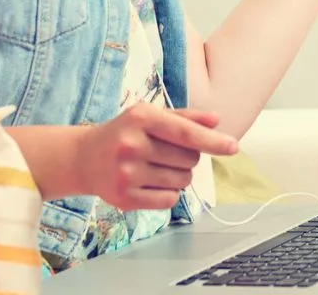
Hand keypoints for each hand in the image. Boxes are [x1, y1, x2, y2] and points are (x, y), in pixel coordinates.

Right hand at [74, 103, 237, 209]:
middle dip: (189, 157)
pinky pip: (169, 200)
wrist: (84, 157)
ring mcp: (126, 173)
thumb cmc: (124, 132)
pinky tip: (151, 182)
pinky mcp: (124, 198)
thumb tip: (216, 120)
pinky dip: (169, 193)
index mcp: (140, 118)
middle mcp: (131, 144)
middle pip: (189, 159)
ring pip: (182, 181)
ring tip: (158, 166)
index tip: (233, 147)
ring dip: (180, 175)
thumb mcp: (149, 115)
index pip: (185, 133)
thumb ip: (184, 117)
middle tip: (167, 152)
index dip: (213, 141)